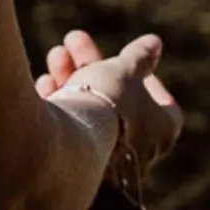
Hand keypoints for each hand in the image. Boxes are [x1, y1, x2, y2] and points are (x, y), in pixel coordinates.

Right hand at [36, 29, 183, 190]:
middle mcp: (138, 153)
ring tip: (56, 54)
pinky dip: (62, 106)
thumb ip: (139, 57)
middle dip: (94, 66)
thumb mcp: (123, 70)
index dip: (148, 78)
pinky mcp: (76, 169)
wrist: (69, 147)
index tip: (130, 61)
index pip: (163, 105)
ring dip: (72, 79)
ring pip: (90, 114)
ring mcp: (107, 165)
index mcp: (163, 132)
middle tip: (74, 40)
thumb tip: (154, 43)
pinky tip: (45, 84)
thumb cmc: (107, 105)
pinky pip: (72, 133)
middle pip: (118, 102)